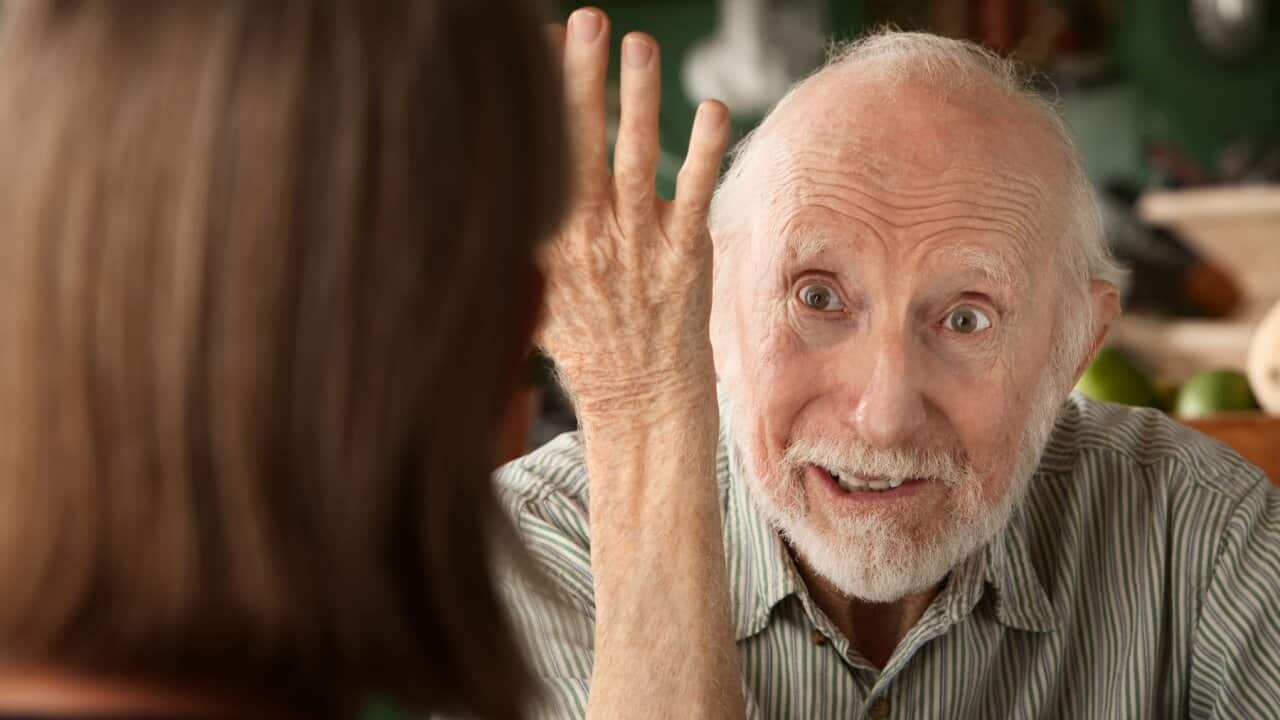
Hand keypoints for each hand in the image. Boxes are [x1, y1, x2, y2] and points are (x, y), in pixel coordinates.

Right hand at [538, 8, 729, 421]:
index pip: (537, 156)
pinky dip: (702, 152)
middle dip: (579, 79)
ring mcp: (636, 247)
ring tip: (637, 44)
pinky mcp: (683, 257)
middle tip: (584, 21)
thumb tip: (497, 192)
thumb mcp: (537, 293)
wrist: (639, 401)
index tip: (536, 44)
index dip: (537, 99)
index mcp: (547, 242)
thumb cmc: (590, 343)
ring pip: (633, 160)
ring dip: (637, 99)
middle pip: (578, 145)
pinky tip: (713, 109)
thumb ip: (527, 241)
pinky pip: (694, 196)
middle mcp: (587, 238)